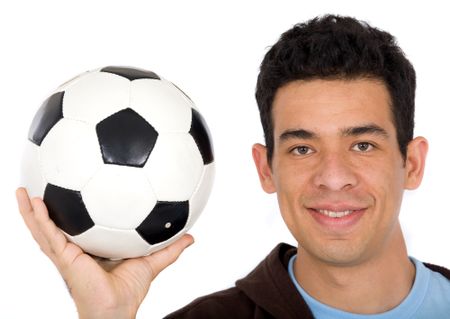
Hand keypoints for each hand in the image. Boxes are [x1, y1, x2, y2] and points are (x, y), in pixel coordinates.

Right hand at [16, 187, 193, 318]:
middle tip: (34, 185)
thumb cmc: (129, 290)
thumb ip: (170, 247)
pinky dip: (38, 219)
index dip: (70, 209)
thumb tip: (191, 236)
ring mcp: (66, 253)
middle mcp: (75, 248)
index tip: (70, 188)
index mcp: (90, 246)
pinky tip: (32, 203)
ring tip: (21, 190)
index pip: (78, 224)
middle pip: (54, 224)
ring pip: (43, 228)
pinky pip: (48, 235)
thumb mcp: (153, 261)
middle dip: (43, 206)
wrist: (118, 309)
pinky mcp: (64, 257)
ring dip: (30, 210)